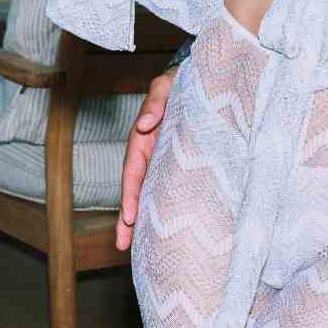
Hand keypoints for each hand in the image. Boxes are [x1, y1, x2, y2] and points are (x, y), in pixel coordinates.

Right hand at [116, 68, 175, 250]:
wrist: (205, 79)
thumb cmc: (182, 81)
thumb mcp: (167, 86)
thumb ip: (156, 101)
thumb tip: (145, 124)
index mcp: (145, 140)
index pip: (133, 172)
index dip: (130, 195)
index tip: (129, 216)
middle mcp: (152, 154)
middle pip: (137, 190)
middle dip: (128, 218)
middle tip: (122, 245)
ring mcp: (166, 162)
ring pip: (152, 194)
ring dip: (144, 220)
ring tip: (139, 248)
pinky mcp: (182, 164)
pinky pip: (172, 189)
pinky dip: (166, 208)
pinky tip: (167, 229)